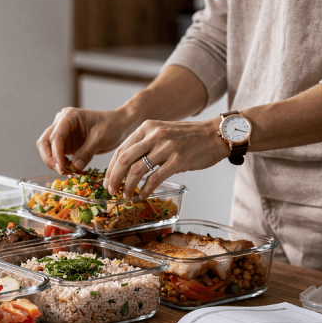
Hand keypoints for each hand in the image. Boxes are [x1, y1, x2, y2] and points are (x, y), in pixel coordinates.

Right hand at [37, 107, 131, 173]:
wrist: (120, 125)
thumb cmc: (112, 125)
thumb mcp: (100, 138)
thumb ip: (86, 152)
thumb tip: (74, 167)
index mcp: (68, 116)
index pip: (55, 136)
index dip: (55, 153)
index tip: (62, 167)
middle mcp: (62, 123)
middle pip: (45, 142)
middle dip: (50, 158)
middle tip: (61, 171)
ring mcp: (63, 133)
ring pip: (49, 150)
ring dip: (55, 162)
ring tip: (69, 172)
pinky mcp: (67, 143)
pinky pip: (58, 155)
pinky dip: (62, 164)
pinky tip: (72, 170)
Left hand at [105, 118, 229, 199]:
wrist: (214, 135)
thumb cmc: (188, 137)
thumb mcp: (162, 132)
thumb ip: (145, 144)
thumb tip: (127, 165)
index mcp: (147, 127)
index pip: (121, 149)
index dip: (111, 168)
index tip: (107, 181)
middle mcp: (154, 135)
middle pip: (125, 160)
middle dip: (114, 178)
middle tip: (111, 191)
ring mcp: (166, 147)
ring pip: (137, 170)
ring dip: (129, 186)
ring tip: (127, 195)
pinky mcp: (178, 160)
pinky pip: (155, 178)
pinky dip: (146, 189)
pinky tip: (143, 195)